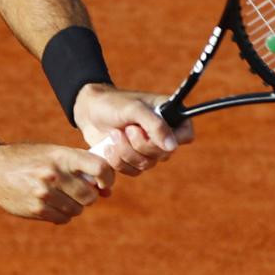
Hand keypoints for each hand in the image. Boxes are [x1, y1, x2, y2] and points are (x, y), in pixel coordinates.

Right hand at [0, 143, 113, 223]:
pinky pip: (63, 218)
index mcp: (61, 156)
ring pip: (77, 209)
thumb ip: (79, 166)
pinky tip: (52, 204)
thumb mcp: (52, 153)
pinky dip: (62, 214)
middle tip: (80, 191)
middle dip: (89, 196)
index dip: (108, 178)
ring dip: (75, 206)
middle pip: (90, 195)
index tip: (104, 183)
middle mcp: (55, 174)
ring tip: (62, 196)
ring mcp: (45, 193)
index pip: (98, 168)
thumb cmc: (29, 159)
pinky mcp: (37, 209)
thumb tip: (106, 191)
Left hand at [72, 84, 194, 176]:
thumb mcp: (134, 109)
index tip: (153, 134)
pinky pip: (133, 171)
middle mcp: (161, 134)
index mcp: (168, 115)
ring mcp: (147, 148)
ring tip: (114, 135)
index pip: (186, 134)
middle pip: (164, 154)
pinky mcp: (132, 159)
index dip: (173, 139)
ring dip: (126, 152)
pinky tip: (108, 147)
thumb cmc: (113, 103)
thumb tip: (172, 146)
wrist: (89, 111)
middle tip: (127, 129)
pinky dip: (118, 161)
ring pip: (147, 164)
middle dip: (140, 145)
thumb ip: (154, 125)